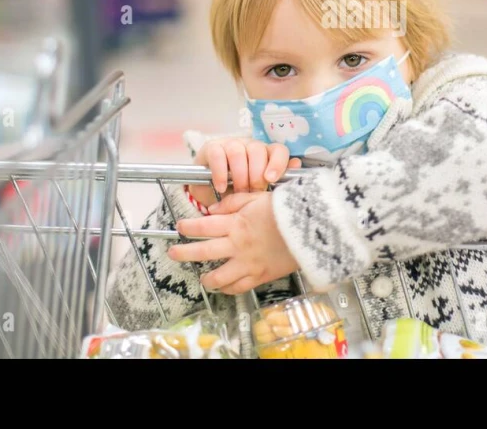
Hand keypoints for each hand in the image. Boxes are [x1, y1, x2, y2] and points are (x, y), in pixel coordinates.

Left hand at [168, 192, 297, 294]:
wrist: (314, 229)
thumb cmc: (288, 210)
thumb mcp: (258, 197)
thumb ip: (234, 202)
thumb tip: (214, 209)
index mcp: (236, 223)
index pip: (203, 226)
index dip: (188, 227)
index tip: (180, 227)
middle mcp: (238, 245)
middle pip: (202, 252)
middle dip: (183, 253)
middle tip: (173, 253)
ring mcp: (248, 264)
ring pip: (217, 277)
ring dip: (206, 278)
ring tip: (201, 278)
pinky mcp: (260, 276)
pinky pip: (238, 287)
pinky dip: (228, 288)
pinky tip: (223, 286)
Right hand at [193, 137, 301, 194]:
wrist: (211, 193)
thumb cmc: (239, 191)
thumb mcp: (258, 189)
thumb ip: (276, 178)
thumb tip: (297, 164)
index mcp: (265, 154)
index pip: (278, 150)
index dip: (277, 163)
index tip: (271, 179)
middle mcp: (250, 145)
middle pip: (258, 150)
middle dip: (256, 175)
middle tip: (252, 192)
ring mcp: (230, 144)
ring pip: (238, 152)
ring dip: (239, 175)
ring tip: (238, 192)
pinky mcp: (212, 147)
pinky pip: (218, 155)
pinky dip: (220, 173)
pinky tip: (221, 187)